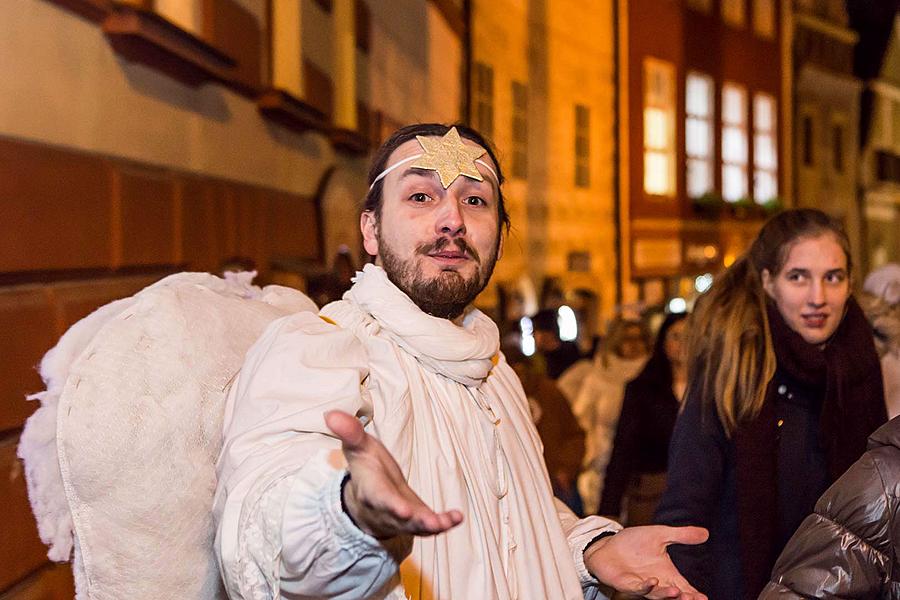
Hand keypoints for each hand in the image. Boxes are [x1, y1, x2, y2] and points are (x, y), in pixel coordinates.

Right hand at [324, 410, 463, 538]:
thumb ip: (350, 432)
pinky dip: (444, 523)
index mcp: (371, 489)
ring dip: (431, 525)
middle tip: (430, 522)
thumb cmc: (367, 468)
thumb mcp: (359, 447)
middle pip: (399, 518)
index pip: (379, 498)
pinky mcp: (417, 521)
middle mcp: (387, 509)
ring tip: (446, 522)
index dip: (390, 505)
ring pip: (415, 526)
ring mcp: (403, 519)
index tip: (402, 509)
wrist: (369, 496)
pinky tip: (457, 517)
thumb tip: (331, 413)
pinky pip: (430, 526)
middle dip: (413, 520)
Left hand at [584, 525, 708, 598]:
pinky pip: (637, 588)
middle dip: (684, 597)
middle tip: (694, 598)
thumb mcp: (660, 535)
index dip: (694, 594)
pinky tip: (653, 581)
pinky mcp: (626, 584)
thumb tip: (706, 533)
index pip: (685, 587)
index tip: (703, 597)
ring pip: (657, 594)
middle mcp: (657, 582)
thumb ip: (681, 535)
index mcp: (667, 574)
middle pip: (673, 595)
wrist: (607, 545)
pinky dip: (645, 586)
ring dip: (666, 594)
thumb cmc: (634, 542)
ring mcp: (641, 585)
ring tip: (677, 592)